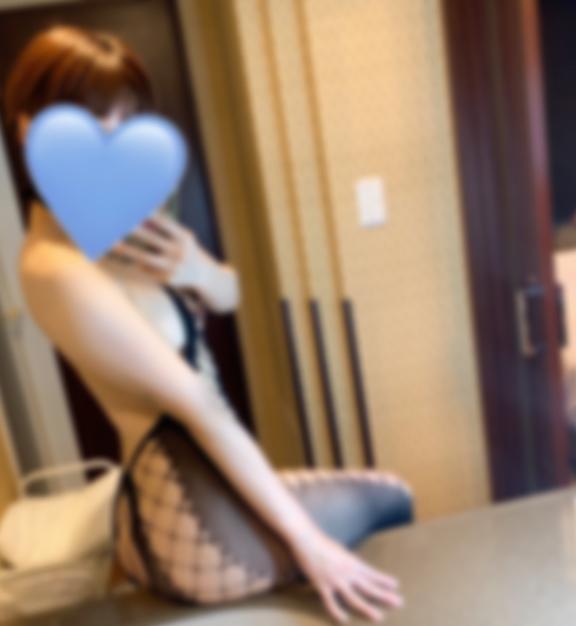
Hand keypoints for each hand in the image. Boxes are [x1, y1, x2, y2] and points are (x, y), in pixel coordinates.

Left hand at [106, 208, 202, 284]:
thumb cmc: (184, 248)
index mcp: (184, 237)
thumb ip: (165, 226)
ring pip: (144, 257)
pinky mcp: (166, 279)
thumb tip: (142, 211)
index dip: (145, 215)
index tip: (129, 209)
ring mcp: (173, 267)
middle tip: (115, 222)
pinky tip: (116, 260)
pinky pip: (144, 270)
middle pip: (151, 238)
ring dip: (126, 249)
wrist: (200, 274)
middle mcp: (179, 251)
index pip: (162, 222)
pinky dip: (129, 264)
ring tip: (110, 243)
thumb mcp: (181, 236)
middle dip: (132, 230)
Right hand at [289, 528, 403, 623]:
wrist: (305, 539)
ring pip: (354, 598)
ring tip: (379, 617)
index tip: (396, 586)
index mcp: (351, 561)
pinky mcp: (322, 585)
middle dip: (384, 596)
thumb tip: (355, 569)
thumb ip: (348, 561)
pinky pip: (331, 603)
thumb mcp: (339, 550)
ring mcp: (335, 579)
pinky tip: (344, 619)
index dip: (383, 580)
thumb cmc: (321, 542)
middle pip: (368, 587)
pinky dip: (337, 612)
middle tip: (399, 602)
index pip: (371, 573)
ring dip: (367, 609)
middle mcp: (346, 571)